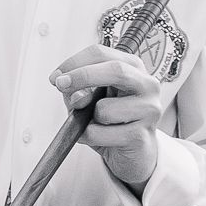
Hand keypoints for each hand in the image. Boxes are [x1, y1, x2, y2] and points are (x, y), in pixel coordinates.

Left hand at [50, 45, 166, 189]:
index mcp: (133, 68)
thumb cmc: (113, 120)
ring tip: (95, 124)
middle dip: (82, 76)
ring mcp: (149, 110)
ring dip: (88, 118)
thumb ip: (78, 91)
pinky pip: (102, 133)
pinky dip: (90, 137)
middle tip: (60, 84)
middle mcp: (147, 84)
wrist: (135, 152)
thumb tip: (73, 92)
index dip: (74, 62)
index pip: (102, 53)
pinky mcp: (142, 135)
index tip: (56, 77)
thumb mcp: (91, 99)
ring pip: (105, 108)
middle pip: (116, 70)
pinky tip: (99, 138)